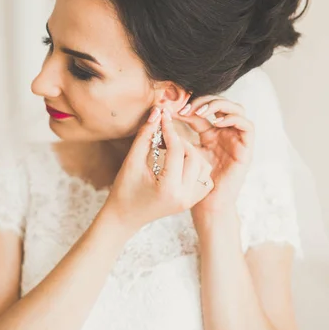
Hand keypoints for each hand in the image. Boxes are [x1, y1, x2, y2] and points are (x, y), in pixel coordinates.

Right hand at [102, 107, 213, 233]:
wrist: (125, 216)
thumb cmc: (124, 190)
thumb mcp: (132, 162)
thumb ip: (145, 136)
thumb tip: (157, 113)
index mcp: (168, 188)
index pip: (177, 150)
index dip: (170, 130)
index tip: (162, 117)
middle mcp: (184, 196)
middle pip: (194, 157)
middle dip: (180, 141)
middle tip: (164, 136)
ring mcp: (190, 200)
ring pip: (203, 166)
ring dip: (190, 153)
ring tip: (172, 149)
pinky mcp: (192, 201)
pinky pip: (204, 178)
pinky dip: (196, 166)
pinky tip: (181, 162)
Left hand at [175, 96, 254, 216]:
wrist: (206, 205)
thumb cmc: (192, 181)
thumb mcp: (181, 153)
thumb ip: (175, 137)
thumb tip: (160, 116)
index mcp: (209, 133)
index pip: (203, 109)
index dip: (189, 104)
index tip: (173, 108)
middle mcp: (224, 133)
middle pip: (221, 103)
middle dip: (204, 100)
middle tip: (187, 107)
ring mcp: (237, 140)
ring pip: (237, 109)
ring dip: (219, 106)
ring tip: (200, 111)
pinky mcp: (246, 149)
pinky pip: (248, 126)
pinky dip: (234, 119)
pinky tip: (216, 123)